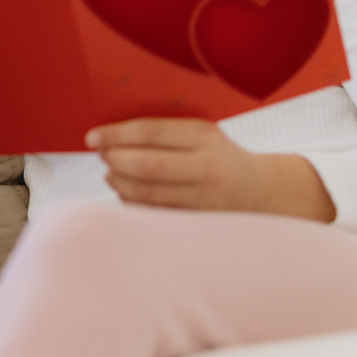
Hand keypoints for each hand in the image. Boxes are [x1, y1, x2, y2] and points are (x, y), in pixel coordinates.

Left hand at [87, 118, 334, 220]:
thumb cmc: (221, 157)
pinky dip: (133, 203)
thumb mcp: (202, 134)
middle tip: (102, 156)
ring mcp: (205, 200)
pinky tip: (126, 193)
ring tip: (110, 174)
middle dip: (115, 160)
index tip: (93, 137)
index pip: (151, 133)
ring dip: (120, 184)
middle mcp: (207, 168)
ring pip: (148, 194)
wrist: (263, 193)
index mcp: (205, 137)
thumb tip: (112, 135)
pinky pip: (156, 214)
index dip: (116, 134)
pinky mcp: (200, 223)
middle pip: (147, 165)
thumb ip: (165, 133)